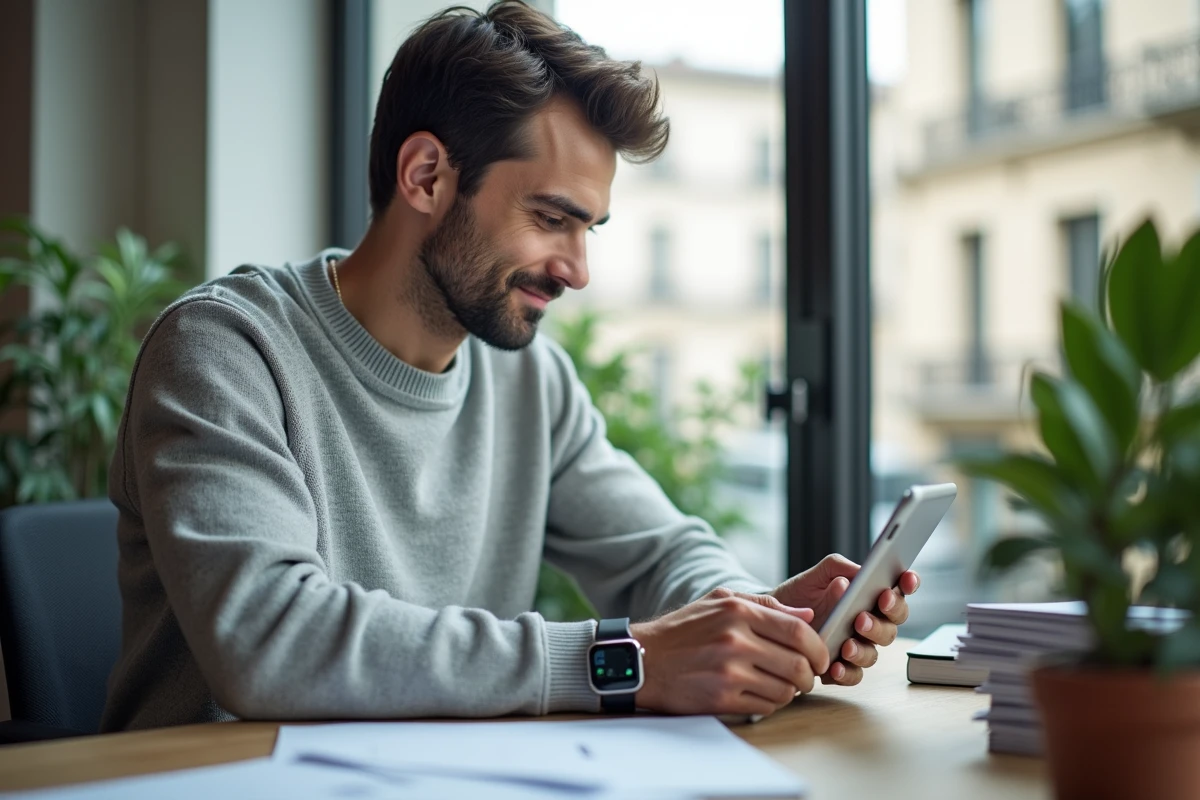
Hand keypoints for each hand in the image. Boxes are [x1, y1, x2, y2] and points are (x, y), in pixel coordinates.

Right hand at [632, 588, 830, 718]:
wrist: (642, 660)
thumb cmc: (682, 631)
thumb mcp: (719, 603)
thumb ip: (765, 606)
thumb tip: (807, 616)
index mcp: (738, 613)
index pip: (798, 631)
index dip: (818, 647)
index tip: (819, 657)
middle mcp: (735, 641)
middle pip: (798, 664)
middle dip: (810, 674)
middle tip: (806, 676)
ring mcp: (729, 672)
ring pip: (785, 689)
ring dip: (790, 691)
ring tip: (778, 684)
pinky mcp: (721, 699)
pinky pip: (766, 706)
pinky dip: (770, 703)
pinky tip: (759, 694)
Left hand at [771, 554, 919, 686]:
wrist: (774, 618)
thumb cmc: (801, 594)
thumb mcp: (816, 575)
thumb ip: (838, 568)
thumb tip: (855, 577)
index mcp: (870, 596)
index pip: (898, 589)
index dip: (908, 584)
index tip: (905, 579)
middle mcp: (870, 622)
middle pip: (893, 625)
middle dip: (881, 621)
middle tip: (862, 617)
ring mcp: (858, 645)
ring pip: (874, 652)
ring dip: (863, 650)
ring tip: (846, 645)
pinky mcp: (842, 667)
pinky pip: (853, 675)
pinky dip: (846, 672)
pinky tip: (834, 666)